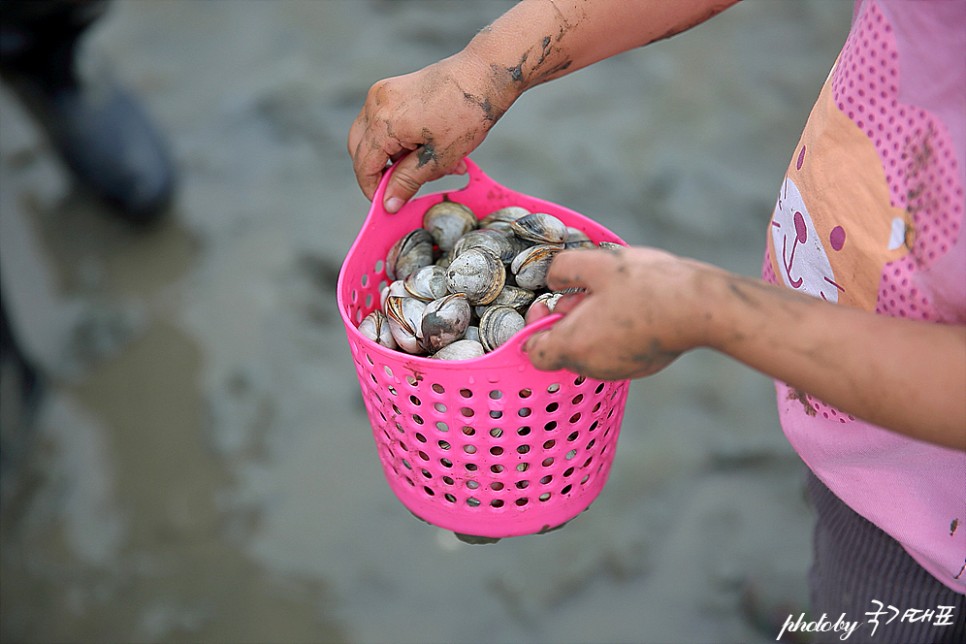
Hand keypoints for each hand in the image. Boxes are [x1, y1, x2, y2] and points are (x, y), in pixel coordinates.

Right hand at [347, 53, 512, 211]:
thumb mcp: (438, 158)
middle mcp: (376, 104)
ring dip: (396, 157)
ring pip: (374, 137)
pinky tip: (431, 148)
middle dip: (382, 172)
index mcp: (385, 122)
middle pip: (361, 150)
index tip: (387, 204)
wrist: (484, 75)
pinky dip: (402, 140)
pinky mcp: (393, 89)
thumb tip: (389, 203)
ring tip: (433, 166)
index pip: (364, 165)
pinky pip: (385, 122)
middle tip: (405, 186)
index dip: (373, 189)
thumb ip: (408, 181)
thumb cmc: (466, 113)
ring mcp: (383, 93)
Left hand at [524, 246, 717, 379]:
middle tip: (584, 292)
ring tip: (612, 295)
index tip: (548, 301)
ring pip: (588, 349)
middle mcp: (592, 366)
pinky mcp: (640, 367)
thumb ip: (562, 269)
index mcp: (573, 346)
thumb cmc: (647, 286)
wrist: (700, 308)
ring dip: (590, 324)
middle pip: (561, 348)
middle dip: (565, 319)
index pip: (533, 351)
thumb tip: (551, 278)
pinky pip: (613, 351)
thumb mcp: (595, 264)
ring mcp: (618, 370)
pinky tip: (632, 307)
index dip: (533, 326)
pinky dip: (613, 331)